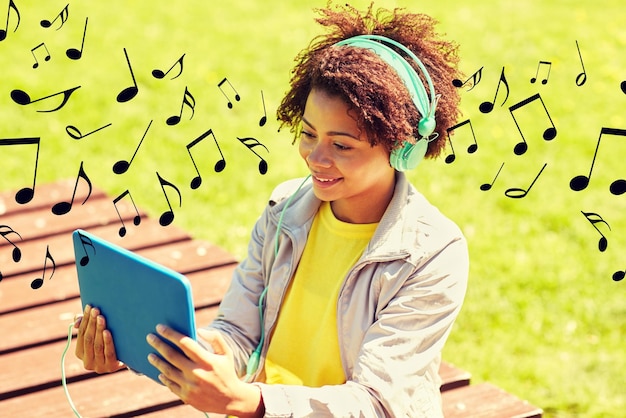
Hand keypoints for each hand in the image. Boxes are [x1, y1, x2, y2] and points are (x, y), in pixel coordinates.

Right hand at [74, 304, 124, 372]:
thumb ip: (85, 326)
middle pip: (88, 339)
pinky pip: (108, 352)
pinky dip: (107, 341)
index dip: (85, 320)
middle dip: (91, 323)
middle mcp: (87, 362)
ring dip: (98, 330)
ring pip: (97, 345)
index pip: (81, 334)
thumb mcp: (97, 334)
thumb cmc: (109, 341)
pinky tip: (107, 331)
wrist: (127, 357)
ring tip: (101, 318)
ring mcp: (98, 366)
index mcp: (80, 353)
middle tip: (96, 310)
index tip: (89, 307)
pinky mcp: (111, 367)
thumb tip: (76, 322)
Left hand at [146, 325, 263, 417]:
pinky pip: (171, 385)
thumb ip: (215, 338)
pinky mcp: (186, 397)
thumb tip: (199, 330)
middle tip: (150, 337)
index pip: (185, 343)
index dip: (171, 334)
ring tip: (150, 355)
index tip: (160, 327)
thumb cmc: (227, 371)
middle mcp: (197, 373)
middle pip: (172, 356)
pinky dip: (164, 377)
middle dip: (159, 344)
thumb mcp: (226, 353)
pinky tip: (160, 371)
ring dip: (157, 361)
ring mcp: (190, 386)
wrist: (230, 399)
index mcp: (207, 361)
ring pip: (168, 371)